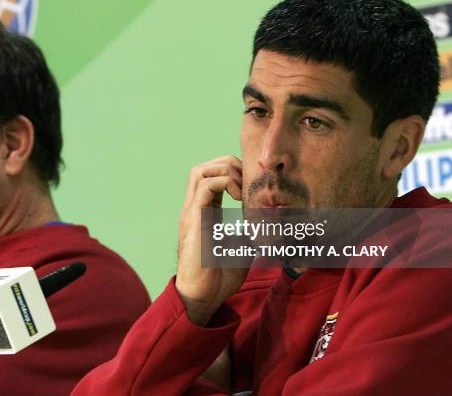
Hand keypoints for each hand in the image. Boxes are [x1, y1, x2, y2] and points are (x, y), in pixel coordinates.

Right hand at [176, 156, 248, 325]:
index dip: (232, 172)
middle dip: (228, 165)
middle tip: (247, 183)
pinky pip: (205, 186)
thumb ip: (249, 233)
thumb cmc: (218, 278)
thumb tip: (270, 225)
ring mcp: (192, 212)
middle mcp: (195, 208)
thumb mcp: (241, 249)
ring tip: (242, 189)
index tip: (251, 185)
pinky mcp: (194, 219)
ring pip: (200, 171)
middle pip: (203, 167)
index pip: (211, 176)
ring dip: (225, 171)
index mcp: (204, 212)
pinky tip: (239, 198)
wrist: (202, 297)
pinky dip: (225, 183)